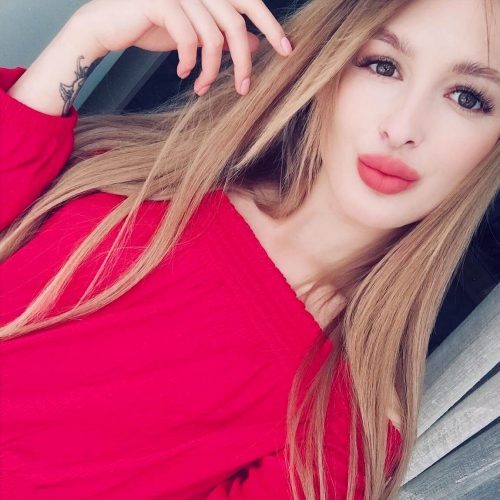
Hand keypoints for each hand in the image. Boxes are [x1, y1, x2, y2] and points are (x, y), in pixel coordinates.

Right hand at [72, 0, 292, 95]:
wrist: (108, 25)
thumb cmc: (152, 27)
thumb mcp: (195, 35)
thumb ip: (222, 35)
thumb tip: (254, 45)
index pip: (249, 3)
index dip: (271, 25)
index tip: (287, 51)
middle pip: (235, 24)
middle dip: (243, 62)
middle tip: (244, 89)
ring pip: (213, 36)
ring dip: (211, 70)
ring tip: (202, 87)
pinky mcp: (161, 2)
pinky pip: (188, 38)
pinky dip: (189, 62)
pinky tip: (181, 73)